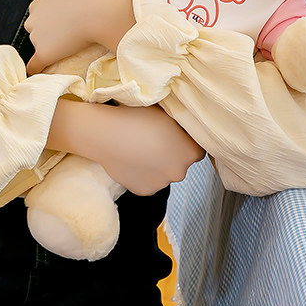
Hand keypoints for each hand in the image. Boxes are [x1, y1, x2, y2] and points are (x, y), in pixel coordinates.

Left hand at [25, 0, 134, 73]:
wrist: (101, 13)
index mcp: (38, 4)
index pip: (39, 15)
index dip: (52, 20)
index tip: (65, 23)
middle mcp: (33, 20)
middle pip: (36, 30)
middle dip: (49, 33)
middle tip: (70, 35)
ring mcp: (37, 38)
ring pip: (40, 46)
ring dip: (51, 48)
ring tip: (70, 49)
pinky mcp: (45, 53)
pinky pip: (35, 64)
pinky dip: (37, 68)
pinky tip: (41, 72)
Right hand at [48, 99, 204, 194]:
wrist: (108, 134)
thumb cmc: (140, 118)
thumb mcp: (169, 114)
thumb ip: (183, 126)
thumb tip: (189, 128)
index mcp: (190, 153)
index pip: (197, 149)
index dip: (186, 141)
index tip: (174, 135)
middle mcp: (180, 172)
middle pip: (181, 163)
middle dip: (172, 155)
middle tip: (156, 141)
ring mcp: (161, 184)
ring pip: (164, 173)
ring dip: (158, 166)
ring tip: (142, 150)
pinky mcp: (144, 191)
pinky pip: (149, 182)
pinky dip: (144, 174)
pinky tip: (134, 160)